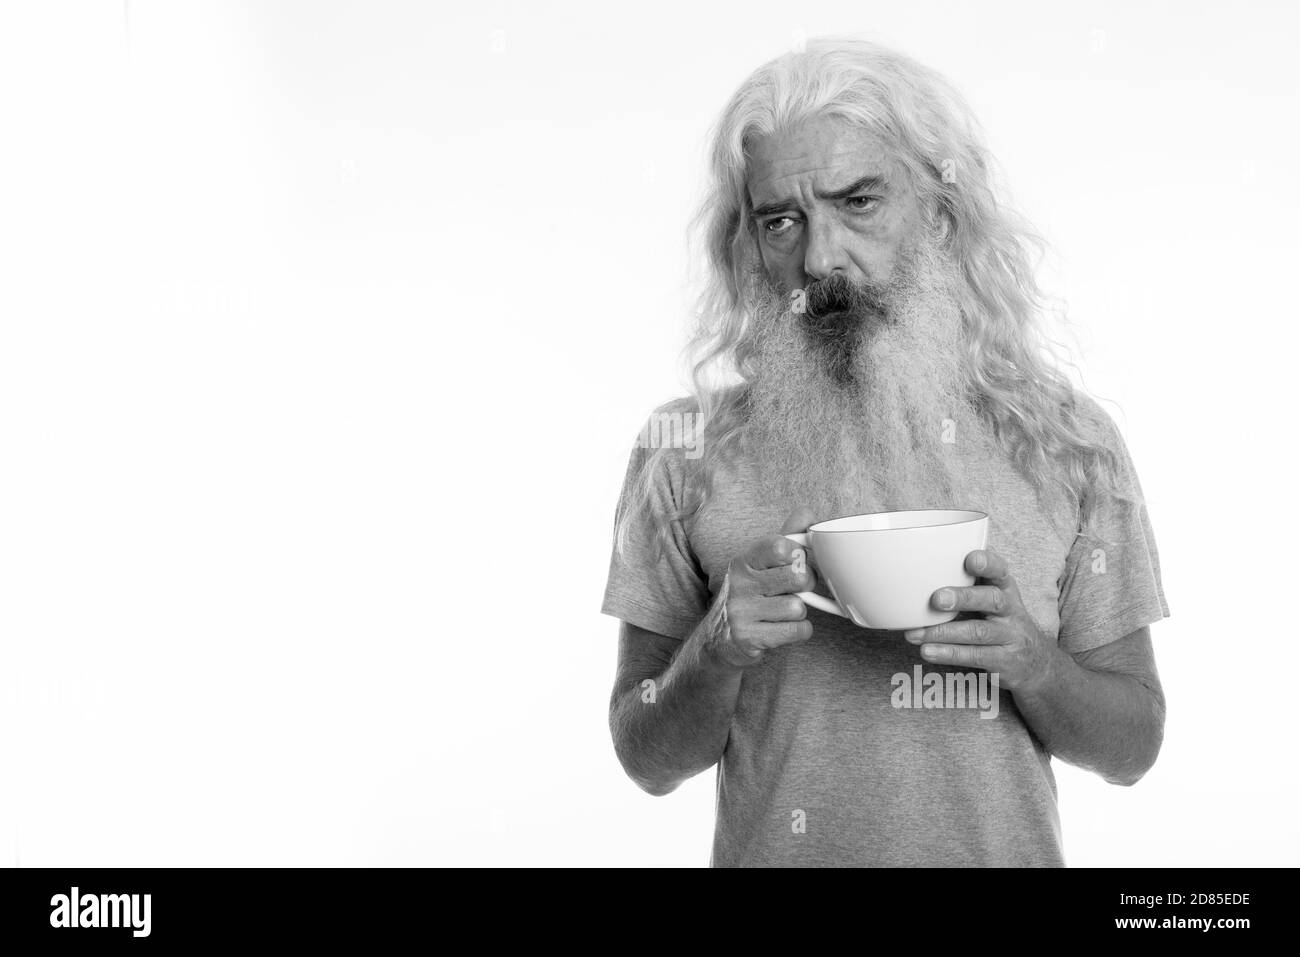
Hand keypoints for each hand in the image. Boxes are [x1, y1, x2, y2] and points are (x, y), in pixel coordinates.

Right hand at [708, 507, 818, 668]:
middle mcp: (738, 584)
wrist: (720, 638)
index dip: (799, 554)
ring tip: (782, 611)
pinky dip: (799, 630)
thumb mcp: (762, 563)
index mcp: (743, 560)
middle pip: (798, 577)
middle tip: (795, 588)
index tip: (795, 561)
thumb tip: (807, 514)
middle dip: (806, 584)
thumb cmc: (750, 594)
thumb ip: (787, 536)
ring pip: (798, 607)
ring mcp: (740, 612)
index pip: (781, 546)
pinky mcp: (748, 638)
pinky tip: (782, 627)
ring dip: (799, 611)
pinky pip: (797, 631)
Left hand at [902, 548, 1058, 692]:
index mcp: (1005, 589)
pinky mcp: (1004, 662)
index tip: (970, 558)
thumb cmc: (1000, 622)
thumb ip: (965, 584)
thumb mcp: (992, 599)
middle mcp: (1010, 610)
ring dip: (943, 632)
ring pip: (978, 632)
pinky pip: (975, 656)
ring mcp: (1009, 637)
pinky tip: (927, 651)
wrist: (1036, 664)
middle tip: (935, 599)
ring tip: (914, 634)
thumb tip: (916, 570)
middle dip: (963, 598)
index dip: (988, 563)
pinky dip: (949, 654)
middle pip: (991, 599)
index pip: (1001, 571)